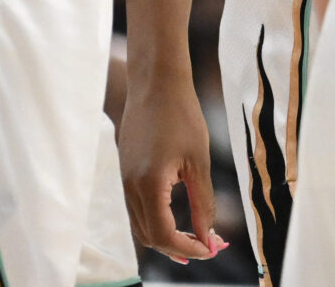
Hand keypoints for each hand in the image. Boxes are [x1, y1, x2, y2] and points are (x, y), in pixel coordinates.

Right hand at [117, 65, 221, 262]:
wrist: (155, 84)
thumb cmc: (182, 116)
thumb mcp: (199, 161)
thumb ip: (202, 202)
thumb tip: (208, 236)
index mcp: (148, 185)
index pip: (163, 235)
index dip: (186, 248)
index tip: (210, 250)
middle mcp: (130, 187)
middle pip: (149, 236)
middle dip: (176, 248)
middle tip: (206, 249)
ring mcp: (124, 180)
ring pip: (141, 225)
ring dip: (165, 237)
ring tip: (194, 240)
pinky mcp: (125, 172)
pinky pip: (137, 208)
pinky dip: (156, 220)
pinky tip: (176, 218)